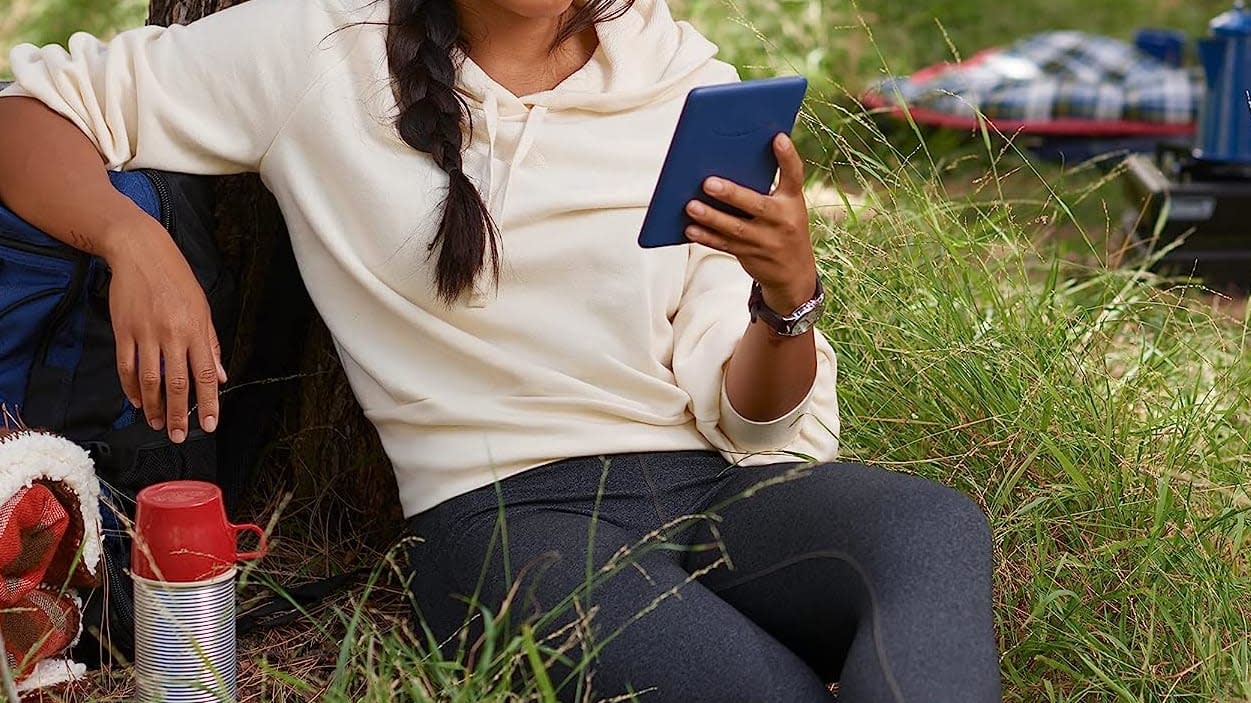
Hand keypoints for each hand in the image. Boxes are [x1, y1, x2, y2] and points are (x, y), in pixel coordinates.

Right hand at [105, 220, 225, 442]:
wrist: (141, 252)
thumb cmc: (176, 279)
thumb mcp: (203, 308)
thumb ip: (211, 345)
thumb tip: (221, 377)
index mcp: (196, 330)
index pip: (205, 374)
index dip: (208, 403)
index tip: (209, 424)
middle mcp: (173, 334)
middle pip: (177, 383)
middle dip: (180, 414)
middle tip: (180, 435)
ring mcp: (146, 333)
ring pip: (149, 380)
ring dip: (154, 407)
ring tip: (158, 424)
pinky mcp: (123, 331)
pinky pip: (126, 367)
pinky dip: (130, 388)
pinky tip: (136, 401)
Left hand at [683, 133, 817, 311]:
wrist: (794, 273)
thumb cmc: (783, 227)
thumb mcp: (786, 206)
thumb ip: (767, 187)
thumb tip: (730, 159)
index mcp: (793, 201)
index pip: (794, 175)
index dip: (788, 156)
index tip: (778, 138)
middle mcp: (783, 220)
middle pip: (756, 205)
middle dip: (732, 194)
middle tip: (708, 183)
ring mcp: (767, 241)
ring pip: (735, 228)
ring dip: (711, 217)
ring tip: (690, 206)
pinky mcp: (750, 255)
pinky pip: (724, 245)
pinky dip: (706, 237)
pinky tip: (690, 228)